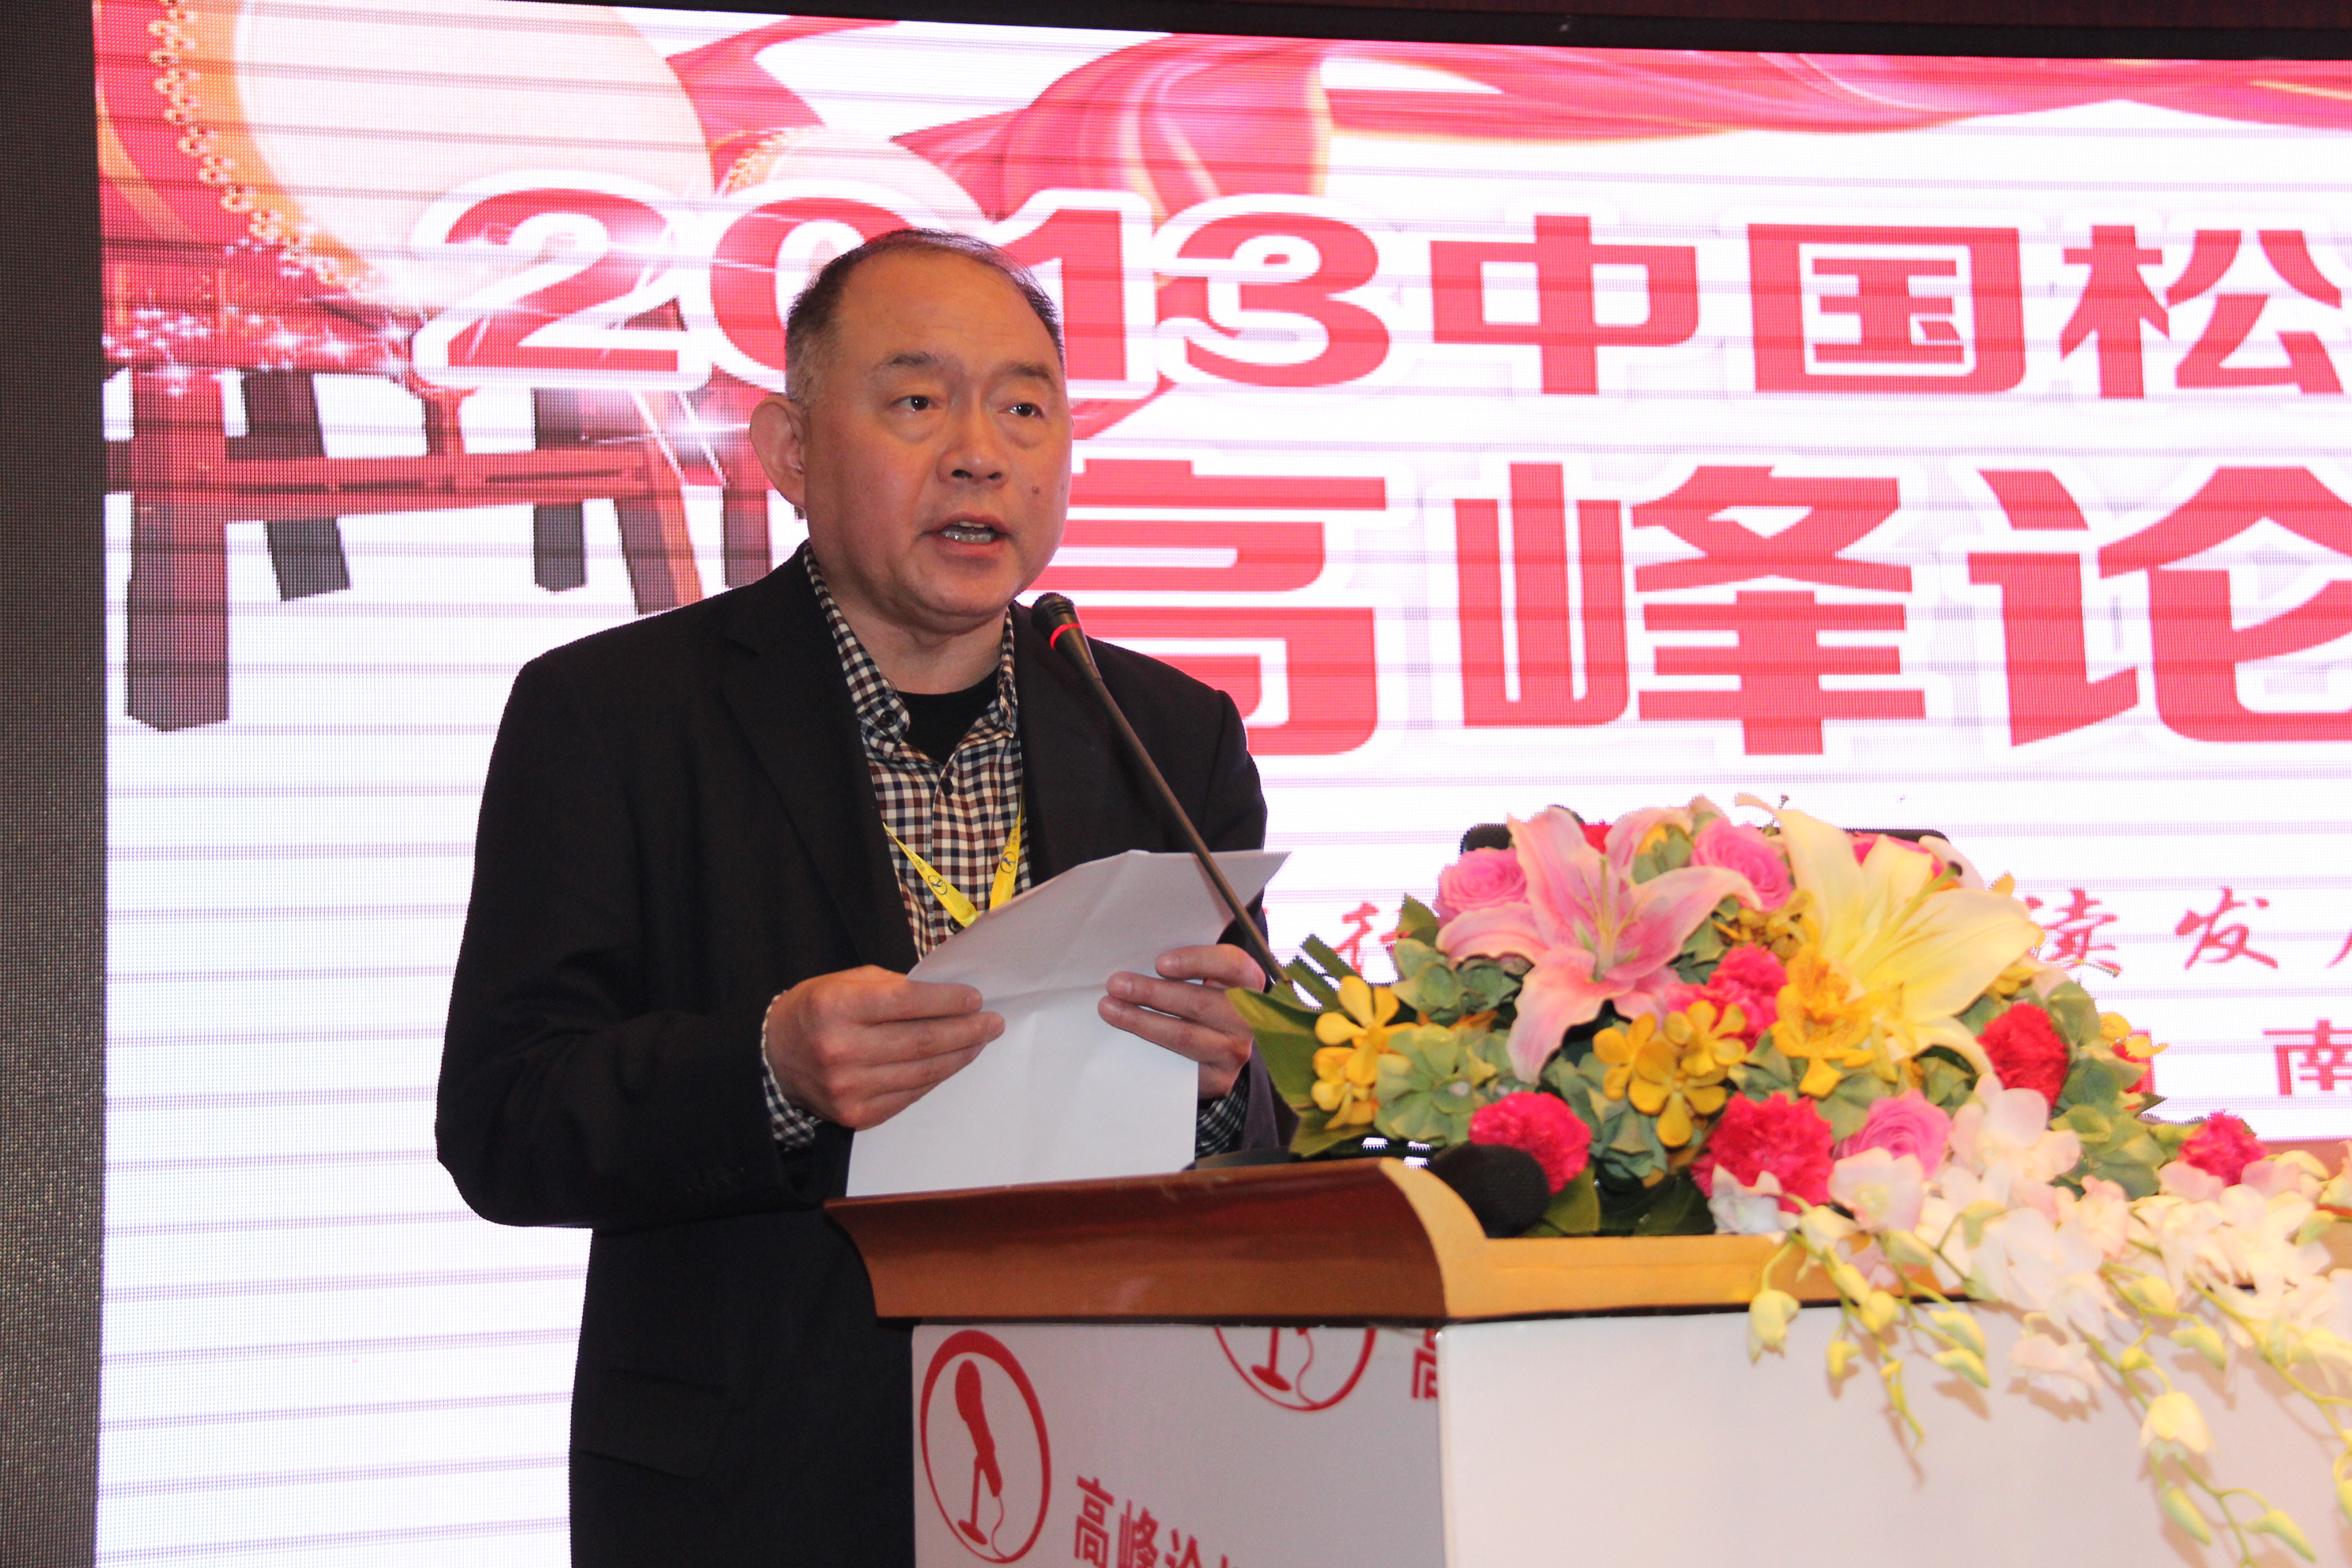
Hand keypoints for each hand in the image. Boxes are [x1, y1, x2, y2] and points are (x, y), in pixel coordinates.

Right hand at [763, 966, 1001, 1130]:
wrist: (774, 1058)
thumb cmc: (816, 1011)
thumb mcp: (844, 982)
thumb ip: (893, 987)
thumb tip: (949, 997)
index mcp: (835, 1007)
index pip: (906, 1002)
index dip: (947, 1001)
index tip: (975, 999)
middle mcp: (839, 1049)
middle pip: (921, 1041)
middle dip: (966, 1030)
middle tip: (992, 1023)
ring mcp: (848, 1088)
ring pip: (922, 1072)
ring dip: (959, 1056)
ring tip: (979, 1041)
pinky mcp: (856, 1115)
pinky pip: (910, 1095)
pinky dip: (936, 1078)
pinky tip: (951, 1062)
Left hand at [1099, 943, 1265, 1098]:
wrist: (1221, 1046)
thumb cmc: (1205, 998)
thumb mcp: (1207, 977)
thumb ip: (1184, 966)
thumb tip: (1137, 957)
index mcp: (1249, 981)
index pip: (1232, 965)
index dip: (1197, 961)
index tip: (1160, 963)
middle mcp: (1250, 1017)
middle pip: (1201, 1003)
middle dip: (1153, 993)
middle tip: (1116, 984)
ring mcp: (1235, 1050)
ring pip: (1185, 1035)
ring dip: (1142, 1021)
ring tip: (1110, 1008)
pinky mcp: (1219, 1078)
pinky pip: (1179, 1065)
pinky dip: (1148, 1049)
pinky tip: (1124, 1039)